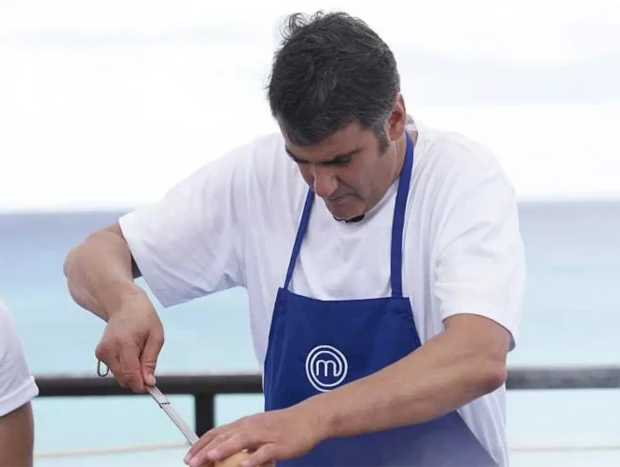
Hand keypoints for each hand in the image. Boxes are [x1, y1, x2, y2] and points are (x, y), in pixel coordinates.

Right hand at [94, 290, 163, 391]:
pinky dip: (124, 366)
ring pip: (119, 376)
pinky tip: (129, 350)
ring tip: (138, 351)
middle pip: (124, 379)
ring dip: (131, 371)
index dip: (141, 384)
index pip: (130, 375)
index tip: (151, 386)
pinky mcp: (99, 353)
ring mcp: (102, 351)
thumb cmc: (144, 318)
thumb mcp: (156, 337)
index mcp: (124, 344)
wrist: (124, 304)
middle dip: (138, 377)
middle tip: (147, 362)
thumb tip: (148, 383)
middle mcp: (109, 349)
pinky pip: (114, 369)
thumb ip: (150, 361)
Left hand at [183, 405, 324, 466]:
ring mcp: (266, 434)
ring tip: (211, 457)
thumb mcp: (259, 430)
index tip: (188, 456)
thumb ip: (243, 440)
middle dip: (206, 450)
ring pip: (243, 440)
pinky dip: (254, 458)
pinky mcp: (280, 444)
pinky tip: (244, 465)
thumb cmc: (283, 427)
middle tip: (191, 463)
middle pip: (226, 436)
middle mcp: (253, 426)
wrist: (309, 418)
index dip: (201, 444)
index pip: (218, 432)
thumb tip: (223, 452)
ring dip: (225, 449)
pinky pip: (265, 451)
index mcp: (246, 424)